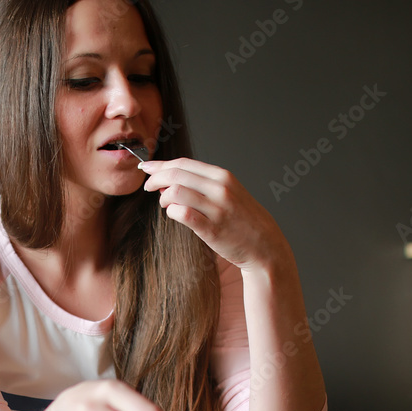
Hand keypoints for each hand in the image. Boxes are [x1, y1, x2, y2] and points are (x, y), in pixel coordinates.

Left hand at [140, 158, 288, 270]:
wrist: (265, 245)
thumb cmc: (243, 220)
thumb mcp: (228, 193)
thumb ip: (201, 185)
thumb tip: (169, 179)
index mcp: (223, 176)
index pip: (183, 163)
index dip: (160, 165)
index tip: (147, 168)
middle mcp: (220, 189)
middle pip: (176, 175)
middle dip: (155, 179)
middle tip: (148, 187)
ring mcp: (216, 209)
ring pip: (176, 192)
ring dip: (164, 197)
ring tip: (165, 204)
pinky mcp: (212, 229)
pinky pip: (183, 214)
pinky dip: (172, 212)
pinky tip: (174, 214)